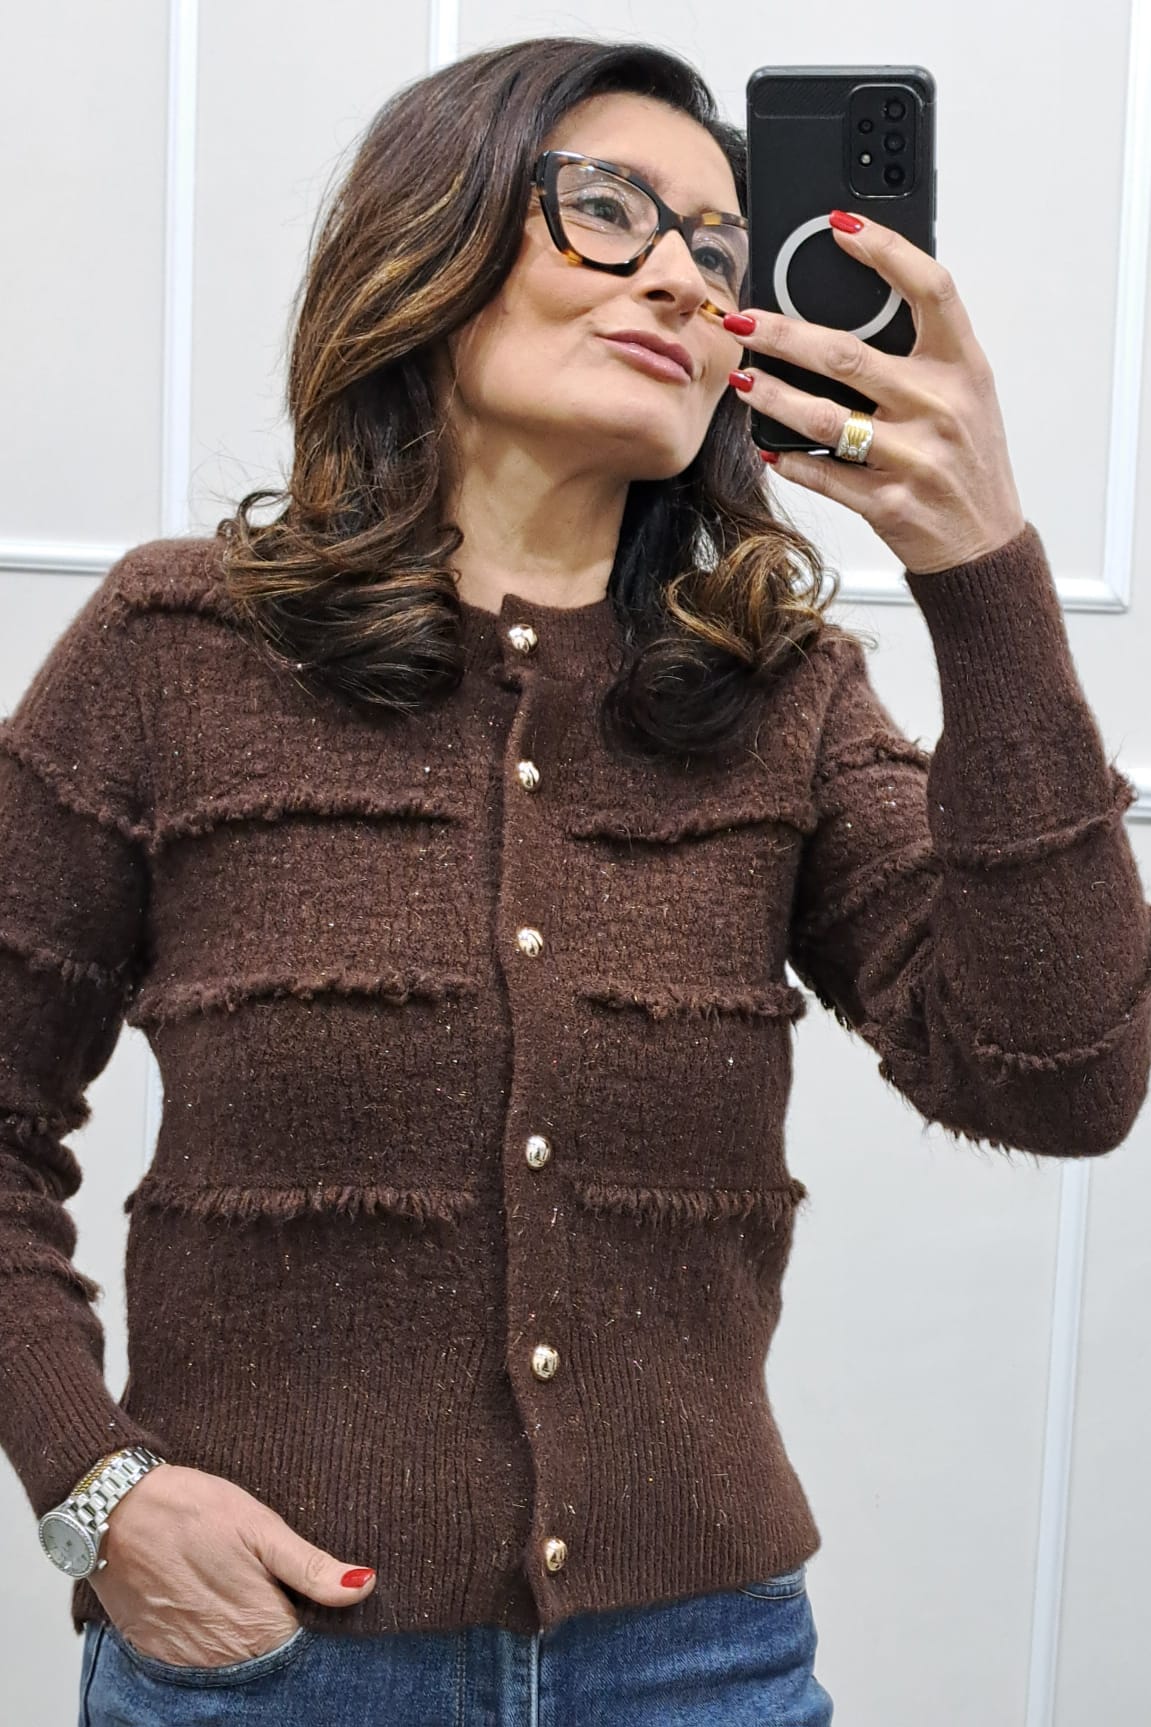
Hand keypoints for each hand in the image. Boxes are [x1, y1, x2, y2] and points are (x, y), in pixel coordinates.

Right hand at [89, 1463, 376, 1667]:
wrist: (115, 1508)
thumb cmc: (193, 1509)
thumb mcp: (261, 1527)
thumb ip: (312, 1567)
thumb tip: (364, 1585)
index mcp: (260, 1626)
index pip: (308, 1648)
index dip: (320, 1626)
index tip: (320, 1602)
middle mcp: (227, 1656)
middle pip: (272, 1659)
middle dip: (283, 1632)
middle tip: (278, 1591)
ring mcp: (189, 1660)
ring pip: (236, 1662)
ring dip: (246, 1638)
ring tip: (242, 1594)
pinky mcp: (159, 1653)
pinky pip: (198, 1661)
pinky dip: (210, 1640)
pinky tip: (212, 1606)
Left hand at [725, 212, 1026, 576]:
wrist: (983, 542)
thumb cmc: (967, 459)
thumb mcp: (966, 394)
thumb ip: (921, 352)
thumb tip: (853, 304)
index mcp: (964, 367)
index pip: (931, 288)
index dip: (886, 250)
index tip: (841, 226)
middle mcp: (941, 406)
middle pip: (847, 355)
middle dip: (783, 334)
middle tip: (743, 320)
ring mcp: (915, 457)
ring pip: (824, 417)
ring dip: (772, 397)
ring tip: (742, 380)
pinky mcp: (889, 501)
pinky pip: (824, 475)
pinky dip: (790, 460)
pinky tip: (768, 447)